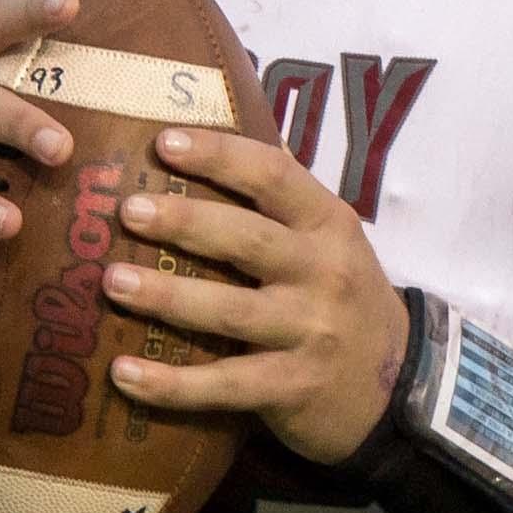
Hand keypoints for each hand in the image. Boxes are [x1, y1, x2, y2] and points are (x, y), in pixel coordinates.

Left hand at [95, 126, 409, 463]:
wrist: (399, 384)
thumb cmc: (345, 298)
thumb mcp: (333, 240)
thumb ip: (285, 196)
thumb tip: (232, 124)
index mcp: (328, 225)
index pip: (274, 177)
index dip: (220, 156)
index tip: (165, 142)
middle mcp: (324, 274)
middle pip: (248, 241)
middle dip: (185, 222)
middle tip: (128, 210)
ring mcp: (310, 333)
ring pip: (230, 312)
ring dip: (167, 297)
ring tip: (114, 282)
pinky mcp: (293, 388)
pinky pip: (225, 385)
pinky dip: (172, 384)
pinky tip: (124, 374)